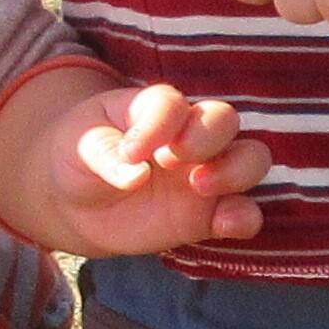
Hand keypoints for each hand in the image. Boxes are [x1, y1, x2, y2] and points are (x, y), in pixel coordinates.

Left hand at [0, 67, 271, 256]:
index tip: (130, 152)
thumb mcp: (77, 149)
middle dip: (209, 136)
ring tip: (201, 186)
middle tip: (177, 158)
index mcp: (155, 111)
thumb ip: (103, 155)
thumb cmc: (80, 161)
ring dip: (237, 170)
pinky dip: (245, 217)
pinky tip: (227, 224)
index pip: (171, 104)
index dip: (158, 124)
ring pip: (251, 158)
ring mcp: (205, 175)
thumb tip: (135, 175)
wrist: (79, 204)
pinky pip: (245, 212)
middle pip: (224, 120)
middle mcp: (189, 137)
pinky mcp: (209, 216)